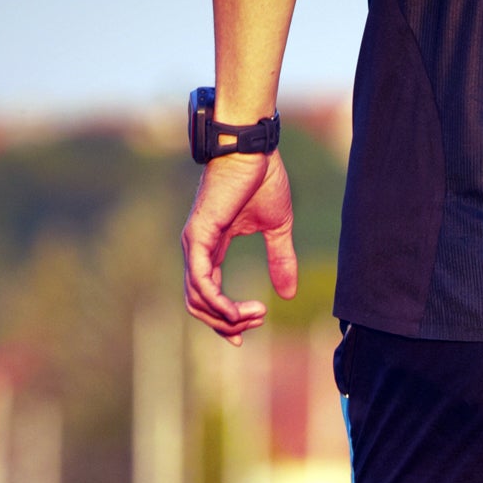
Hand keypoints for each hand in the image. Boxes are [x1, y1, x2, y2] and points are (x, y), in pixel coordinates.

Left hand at [181, 151, 297, 344]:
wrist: (251, 150)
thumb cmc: (261, 179)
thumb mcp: (277, 229)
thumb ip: (280, 260)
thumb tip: (289, 294)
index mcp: (211, 247)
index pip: (208, 294)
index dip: (226, 320)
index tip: (249, 332)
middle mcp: (196, 249)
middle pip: (199, 305)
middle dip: (229, 323)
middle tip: (259, 319)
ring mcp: (193, 244)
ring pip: (197, 300)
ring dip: (228, 317)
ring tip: (258, 314)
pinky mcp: (197, 238)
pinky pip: (200, 284)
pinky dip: (218, 303)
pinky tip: (238, 311)